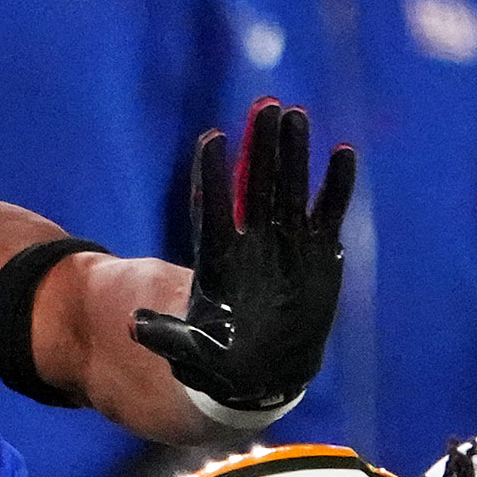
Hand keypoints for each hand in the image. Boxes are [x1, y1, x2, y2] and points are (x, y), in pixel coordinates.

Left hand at [130, 100, 353, 433]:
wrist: (268, 371)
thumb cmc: (225, 363)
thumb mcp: (195, 354)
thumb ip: (170, 337)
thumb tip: (133, 326)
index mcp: (220, 260)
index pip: (214, 208)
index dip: (214, 175)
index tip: (212, 138)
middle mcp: (253, 242)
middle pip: (256, 186)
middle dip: (260, 147)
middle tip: (265, 105)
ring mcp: (286, 242)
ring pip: (290, 189)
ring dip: (294, 153)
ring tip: (296, 114)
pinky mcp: (318, 251)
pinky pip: (329, 211)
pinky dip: (337, 185)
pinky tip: (343, 153)